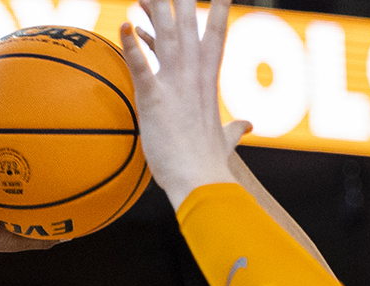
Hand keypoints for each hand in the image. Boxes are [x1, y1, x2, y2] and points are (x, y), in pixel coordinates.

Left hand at [123, 0, 241, 203]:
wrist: (202, 183)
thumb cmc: (209, 165)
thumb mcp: (224, 141)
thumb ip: (234, 129)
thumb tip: (246, 127)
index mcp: (208, 82)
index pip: (214, 37)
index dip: (217, 10)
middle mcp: (194, 77)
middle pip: (188, 27)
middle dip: (182, 1)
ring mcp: (176, 87)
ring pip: (166, 38)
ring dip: (156, 11)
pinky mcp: (155, 101)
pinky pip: (141, 69)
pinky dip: (132, 47)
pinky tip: (122, 26)